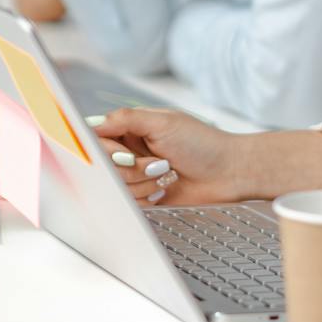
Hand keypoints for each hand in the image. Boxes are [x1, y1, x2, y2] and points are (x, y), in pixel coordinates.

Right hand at [90, 108, 254, 206]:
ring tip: (167, 173)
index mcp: (132, 127)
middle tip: (158, 163)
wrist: (229, 173)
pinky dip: (148, 197)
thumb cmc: (202, 144)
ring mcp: (137, 175)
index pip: (96, 136)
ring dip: (144, 182)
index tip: (122, 154)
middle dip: (131, 167)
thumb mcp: (164, 122)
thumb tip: (92, 122)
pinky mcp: (144, 196)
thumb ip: (125, 119)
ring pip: (116, 186)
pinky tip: (166, 189)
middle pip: (103, 165)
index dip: (104, 149)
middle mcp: (130, 150)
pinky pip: (129, 202)